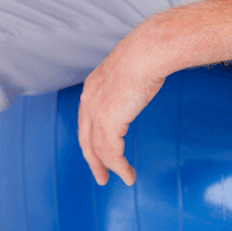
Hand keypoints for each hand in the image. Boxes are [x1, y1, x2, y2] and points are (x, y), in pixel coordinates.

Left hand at [77, 28, 165, 186]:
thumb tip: (141, 82)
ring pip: (99, 150)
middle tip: (101, 175)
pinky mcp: (109, 123)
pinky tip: (128, 175)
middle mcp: (89, 100)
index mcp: (92, 86)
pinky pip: (112, 153)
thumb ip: (128, 81)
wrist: (146, 53)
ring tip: (123, 178)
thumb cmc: (145, 54)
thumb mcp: (130, 68)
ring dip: (111, 167)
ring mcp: (96, 113)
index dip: (92, 138)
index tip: (99, 150)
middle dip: (94, 160)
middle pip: (86, 139)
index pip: (86, 120)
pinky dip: (120, 167)